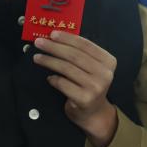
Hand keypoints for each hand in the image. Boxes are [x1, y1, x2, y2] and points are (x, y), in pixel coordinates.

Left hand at [33, 31, 117, 146]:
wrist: (93, 113)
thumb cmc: (89, 86)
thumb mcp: (91, 68)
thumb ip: (80, 53)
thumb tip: (55, 37)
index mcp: (108, 61)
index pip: (85, 45)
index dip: (67, 38)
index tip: (52, 34)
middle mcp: (104, 73)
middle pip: (74, 55)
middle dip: (55, 47)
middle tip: (39, 42)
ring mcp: (95, 87)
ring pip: (67, 68)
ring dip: (49, 61)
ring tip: (37, 57)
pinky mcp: (84, 99)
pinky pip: (63, 84)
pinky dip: (54, 79)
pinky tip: (49, 77)